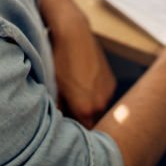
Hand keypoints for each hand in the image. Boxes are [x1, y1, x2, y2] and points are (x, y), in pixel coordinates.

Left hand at [50, 7, 116, 127]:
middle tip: (67, 107)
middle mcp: (101, 103)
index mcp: (86, 109)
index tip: (66, 125)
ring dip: (89, 105)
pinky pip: (102, 94)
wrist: (74, 34)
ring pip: (98, 107)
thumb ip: (57, 109)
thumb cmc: (60, 59)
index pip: (83, 132)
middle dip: (81, 118)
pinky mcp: (111, 80)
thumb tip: (56, 121)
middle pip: (91, 120)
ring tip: (75, 91)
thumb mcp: (54, 86)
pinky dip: (94, 93)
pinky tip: (83, 81)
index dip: (73, 130)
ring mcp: (108, 91)